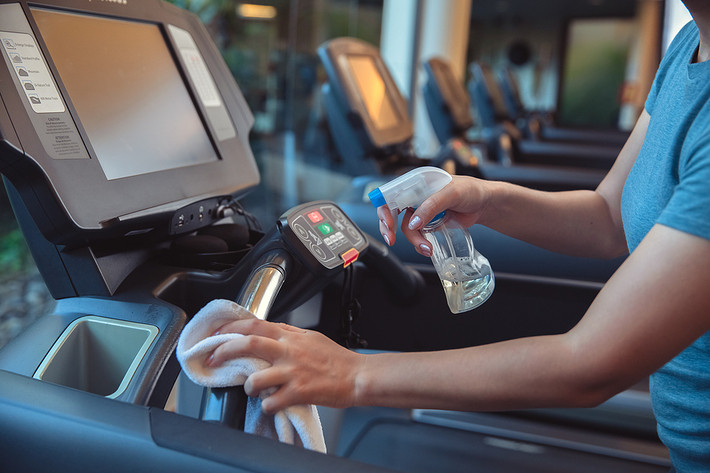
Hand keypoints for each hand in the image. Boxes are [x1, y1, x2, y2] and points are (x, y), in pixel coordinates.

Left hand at [206, 318, 363, 413]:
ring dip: (247, 386)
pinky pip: (271, 403)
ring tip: (251, 390)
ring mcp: (293, 373)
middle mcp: (289, 351)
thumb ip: (288, 333)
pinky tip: (271, 405)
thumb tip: (268, 329)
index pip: (254, 325)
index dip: (230, 329)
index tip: (216, 336)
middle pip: (248, 345)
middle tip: (211, 359)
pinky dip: (266, 406)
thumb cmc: (336, 359)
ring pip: (255, 379)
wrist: (357, 375)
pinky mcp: (299, 393)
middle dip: (224, 351)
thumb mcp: (311, 337)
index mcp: (290, 336)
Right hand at [377, 175, 491, 255]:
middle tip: (392, 239)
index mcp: (417, 183)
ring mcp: (422, 211)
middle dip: (389, 228)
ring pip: (406, 228)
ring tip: (426, 247)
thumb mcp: (451, 193)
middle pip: (392, 213)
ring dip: (413, 240)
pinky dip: (420, 244)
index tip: (388, 223)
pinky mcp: (429, 224)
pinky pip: (418, 235)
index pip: (391, 194)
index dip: (384, 208)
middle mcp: (416, 197)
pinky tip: (428, 247)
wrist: (485, 204)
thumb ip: (431, 205)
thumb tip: (414, 222)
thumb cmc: (471, 190)